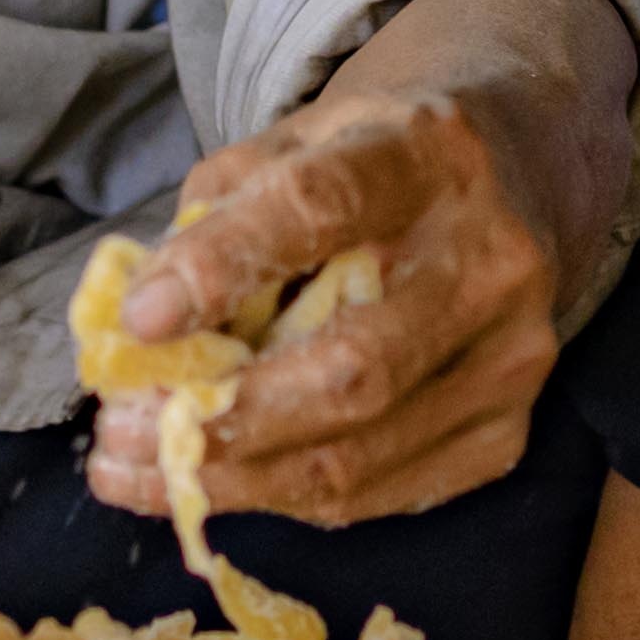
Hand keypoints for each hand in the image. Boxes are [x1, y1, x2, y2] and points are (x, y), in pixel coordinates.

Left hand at [81, 0, 636, 530]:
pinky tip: (224, 482)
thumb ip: (215, 217)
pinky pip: (383, 492)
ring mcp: (513, 354)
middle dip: (222, 419)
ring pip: (361, 454)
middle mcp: (490, 257)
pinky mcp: (509, 427)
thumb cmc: (375, 165)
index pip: (320, 209)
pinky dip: (289, 496)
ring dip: (234, 479)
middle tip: (121, 434)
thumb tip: (134, 326)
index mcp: (427, 155)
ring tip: (140, 472)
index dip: (223, 267)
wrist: (519, 177)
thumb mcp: (296, 143)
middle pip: (352, 368)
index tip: (139, 321)